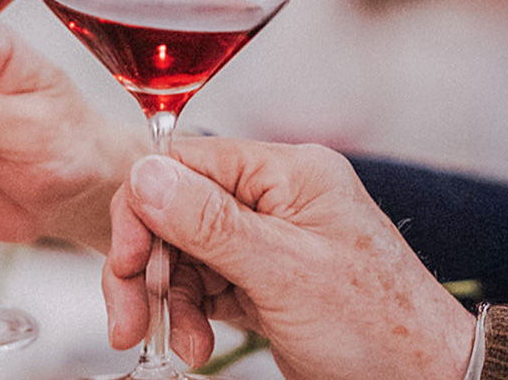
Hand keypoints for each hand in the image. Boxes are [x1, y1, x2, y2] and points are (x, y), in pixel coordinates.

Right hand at [105, 138, 474, 379]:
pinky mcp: (260, 279)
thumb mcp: (285, 272)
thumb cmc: (380, 329)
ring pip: (180, 253)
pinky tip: (194, 343)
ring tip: (177, 343)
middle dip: (147, 266)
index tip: (126, 259)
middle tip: (130, 316)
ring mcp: (265, 240)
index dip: (144, 208)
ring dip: (167, 300)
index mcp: (286, 173)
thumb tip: (145, 175)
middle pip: (174, 212)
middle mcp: (272, 199)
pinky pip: (200, 284)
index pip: (186, 164)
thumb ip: (210, 222)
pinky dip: (188, 315)